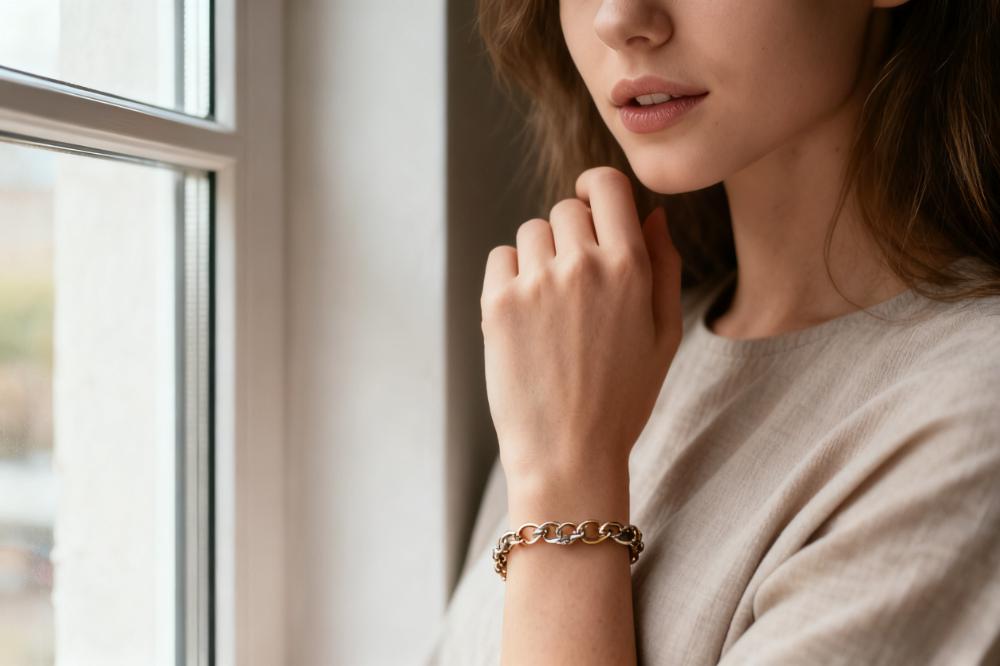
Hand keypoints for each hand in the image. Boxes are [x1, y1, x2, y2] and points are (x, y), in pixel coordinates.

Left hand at [480, 166, 682, 493]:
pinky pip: (501, 257)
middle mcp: (581, 266)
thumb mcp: (664, 335)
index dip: (597, 187)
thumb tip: (655, 214)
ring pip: (532, 232)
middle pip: (566, 210)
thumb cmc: (621, 400)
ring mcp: (535, 283)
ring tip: (551, 308)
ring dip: (541, 256)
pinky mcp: (497, 303)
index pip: (607, 187)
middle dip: (572, 234)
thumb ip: (664, 267)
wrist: (567, 454)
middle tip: (576, 282)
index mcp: (629, 268)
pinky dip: (511, 276)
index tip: (591, 201)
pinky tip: (526, 316)